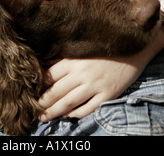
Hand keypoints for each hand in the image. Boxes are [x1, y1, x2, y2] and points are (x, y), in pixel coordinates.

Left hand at [39, 23, 163, 120]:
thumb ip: (63, 56)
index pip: (49, 76)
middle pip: (56, 92)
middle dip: (42, 104)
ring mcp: (95, 85)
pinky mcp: (107, 94)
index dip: (38, 87)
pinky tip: (68, 116)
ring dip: (54, 112)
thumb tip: (44, 62)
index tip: (30, 93)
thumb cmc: (105, 46)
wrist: (134, 47)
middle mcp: (81, 73)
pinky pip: (88, 108)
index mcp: (73, 60)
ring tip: (44, 117)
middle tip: (33, 110)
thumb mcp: (82, 48)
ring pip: (68, 103)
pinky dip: (76, 114)